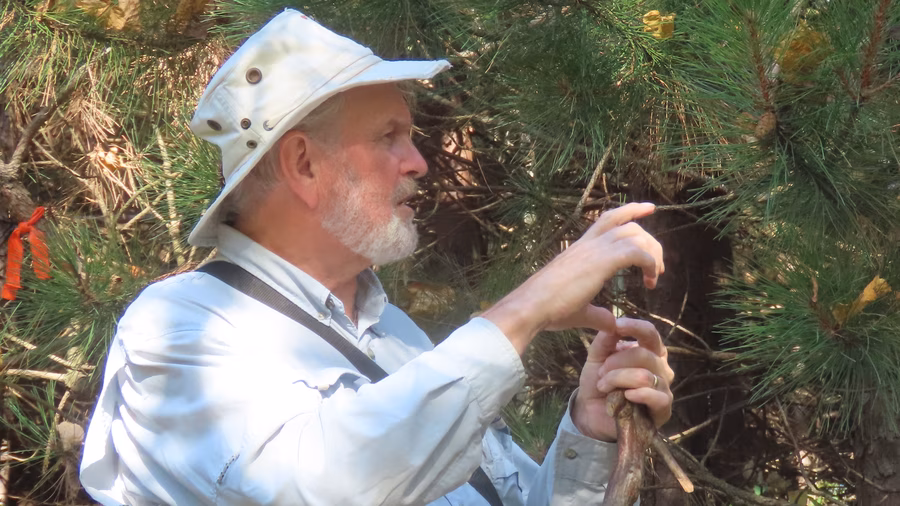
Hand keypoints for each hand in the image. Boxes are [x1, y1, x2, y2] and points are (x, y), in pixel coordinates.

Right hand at [482, 202, 663, 353]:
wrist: (532, 306)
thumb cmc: (548, 309)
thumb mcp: (579, 311)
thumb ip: (598, 314)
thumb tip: (611, 323)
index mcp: (581, 249)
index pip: (608, 219)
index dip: (630, 211)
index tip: (648, 209)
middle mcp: (588, 244)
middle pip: (628, 224)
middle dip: (649, 240)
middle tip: (658, 265)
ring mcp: (595, 250)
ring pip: (635, 234)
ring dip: (652, 252)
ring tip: (655, 275)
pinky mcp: (602, 261)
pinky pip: (637, 252)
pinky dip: (650, 263)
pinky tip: (650, 281)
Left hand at [572, 312, 673, 441]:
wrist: (592, 413)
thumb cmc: (598, 381)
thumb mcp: (596, 357)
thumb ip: (605, 340)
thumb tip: (613, 322)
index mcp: (649, 350)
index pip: (650, 333)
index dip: (635, 327)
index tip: (617, 326)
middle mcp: (661, 366)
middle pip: (643, 354)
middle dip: (616, 362)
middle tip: (600, 373)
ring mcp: (664, 387)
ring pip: (644, 376)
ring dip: (618, 380)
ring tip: (603, 386)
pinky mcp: (664, 409)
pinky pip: (657, 397)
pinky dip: (638, 394)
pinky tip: (625, 396)